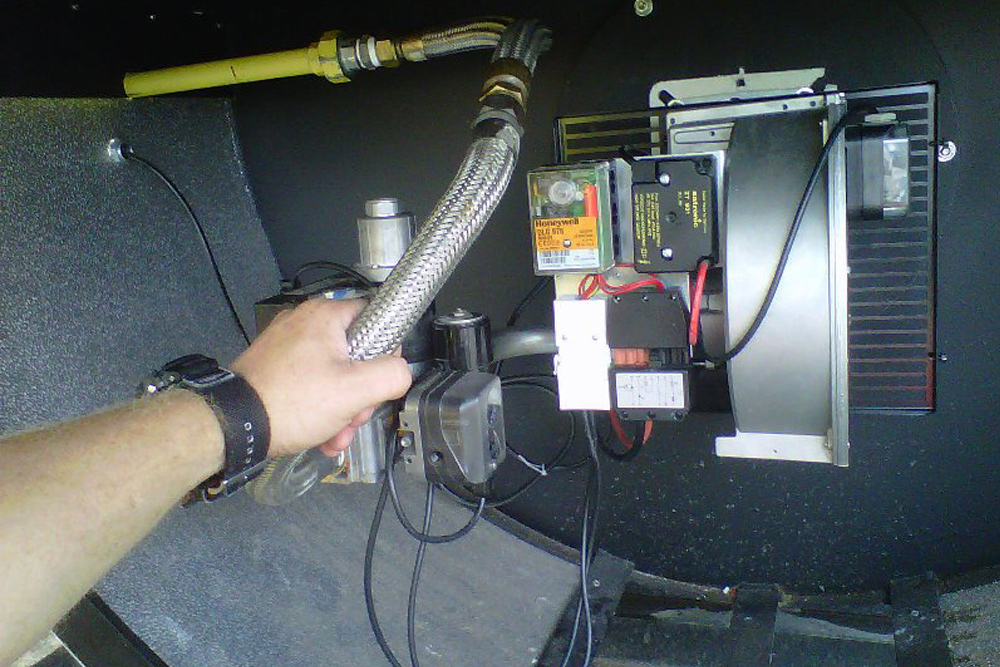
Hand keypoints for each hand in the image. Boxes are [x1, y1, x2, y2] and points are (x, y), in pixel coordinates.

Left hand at [231, 299, 411, 458]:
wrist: (236, 427)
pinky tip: (319, 434)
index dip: (386, 353)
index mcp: (325, 316)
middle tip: (353, 416)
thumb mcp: (355, 391)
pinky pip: (310, 384)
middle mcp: (303, 322)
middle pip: (355, 354)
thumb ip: (391, 375)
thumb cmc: (290, 403)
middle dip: (360, 394)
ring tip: (334, 433)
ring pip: (334, 374)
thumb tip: (401, 372)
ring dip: (341, 409)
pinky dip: (319, 408)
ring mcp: (286, 345)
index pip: (376, 319)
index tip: (379, 380)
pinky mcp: (275, 367)